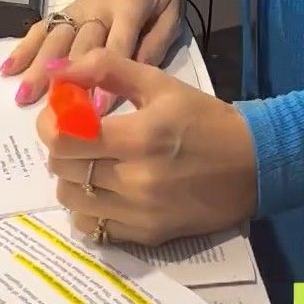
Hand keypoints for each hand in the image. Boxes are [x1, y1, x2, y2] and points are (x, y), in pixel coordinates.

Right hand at [2, 0, 189, 106]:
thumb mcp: (171, 18)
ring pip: (56, 36)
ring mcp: (81, 5)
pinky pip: (45, 26)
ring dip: (37, 66)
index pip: (116, 44)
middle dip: (64, 77)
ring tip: (23, 95)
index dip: (106, 76)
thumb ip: (153, 47)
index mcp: (131, 5)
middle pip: (78, 42)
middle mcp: (100, 5)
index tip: (95, 110)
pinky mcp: (70, 7)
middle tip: (51, 111)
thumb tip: (130, 80)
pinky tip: (9, 68)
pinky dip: (25, 46)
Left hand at [36, 51, 257, 248]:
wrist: (252, 164)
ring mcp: (139, 213)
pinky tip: (104, 189)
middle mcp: (135, 180)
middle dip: (60, 147)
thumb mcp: (159, 83)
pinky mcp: (145, 235)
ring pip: (71, 200)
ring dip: (70, 178)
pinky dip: (88, 207)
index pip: (65, 138)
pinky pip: (93, 226)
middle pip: (63, 169)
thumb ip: (107, 68)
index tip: (60, 112)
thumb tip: (59, 70)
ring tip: (90, 162)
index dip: (51, 123)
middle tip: (76, 134)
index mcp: (139, 136)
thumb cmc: (204, 118)